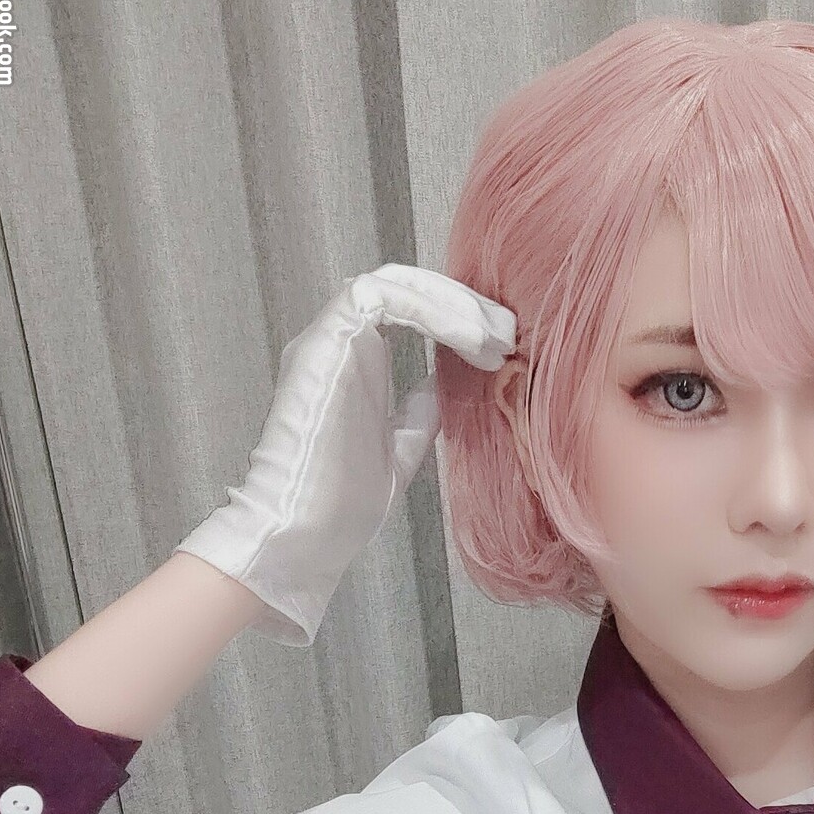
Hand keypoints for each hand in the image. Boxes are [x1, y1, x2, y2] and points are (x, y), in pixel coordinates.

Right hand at [176, 264, 514, 646]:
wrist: (305, 531)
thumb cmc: (340, 504)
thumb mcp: (399, 451)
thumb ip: (419, 414)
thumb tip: (444, 383)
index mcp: (355, 361)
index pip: (409, 310)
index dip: (457, 316)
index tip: (501, 347)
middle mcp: (339, 341)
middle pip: (407, 288)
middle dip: (463, 303)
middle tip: (508, 332)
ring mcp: (329, 338)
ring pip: (396, 283)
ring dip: (453, 304)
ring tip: (495, 338)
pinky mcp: (326, 340)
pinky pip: (382, 297)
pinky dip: (432, 310)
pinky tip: (469, 339)